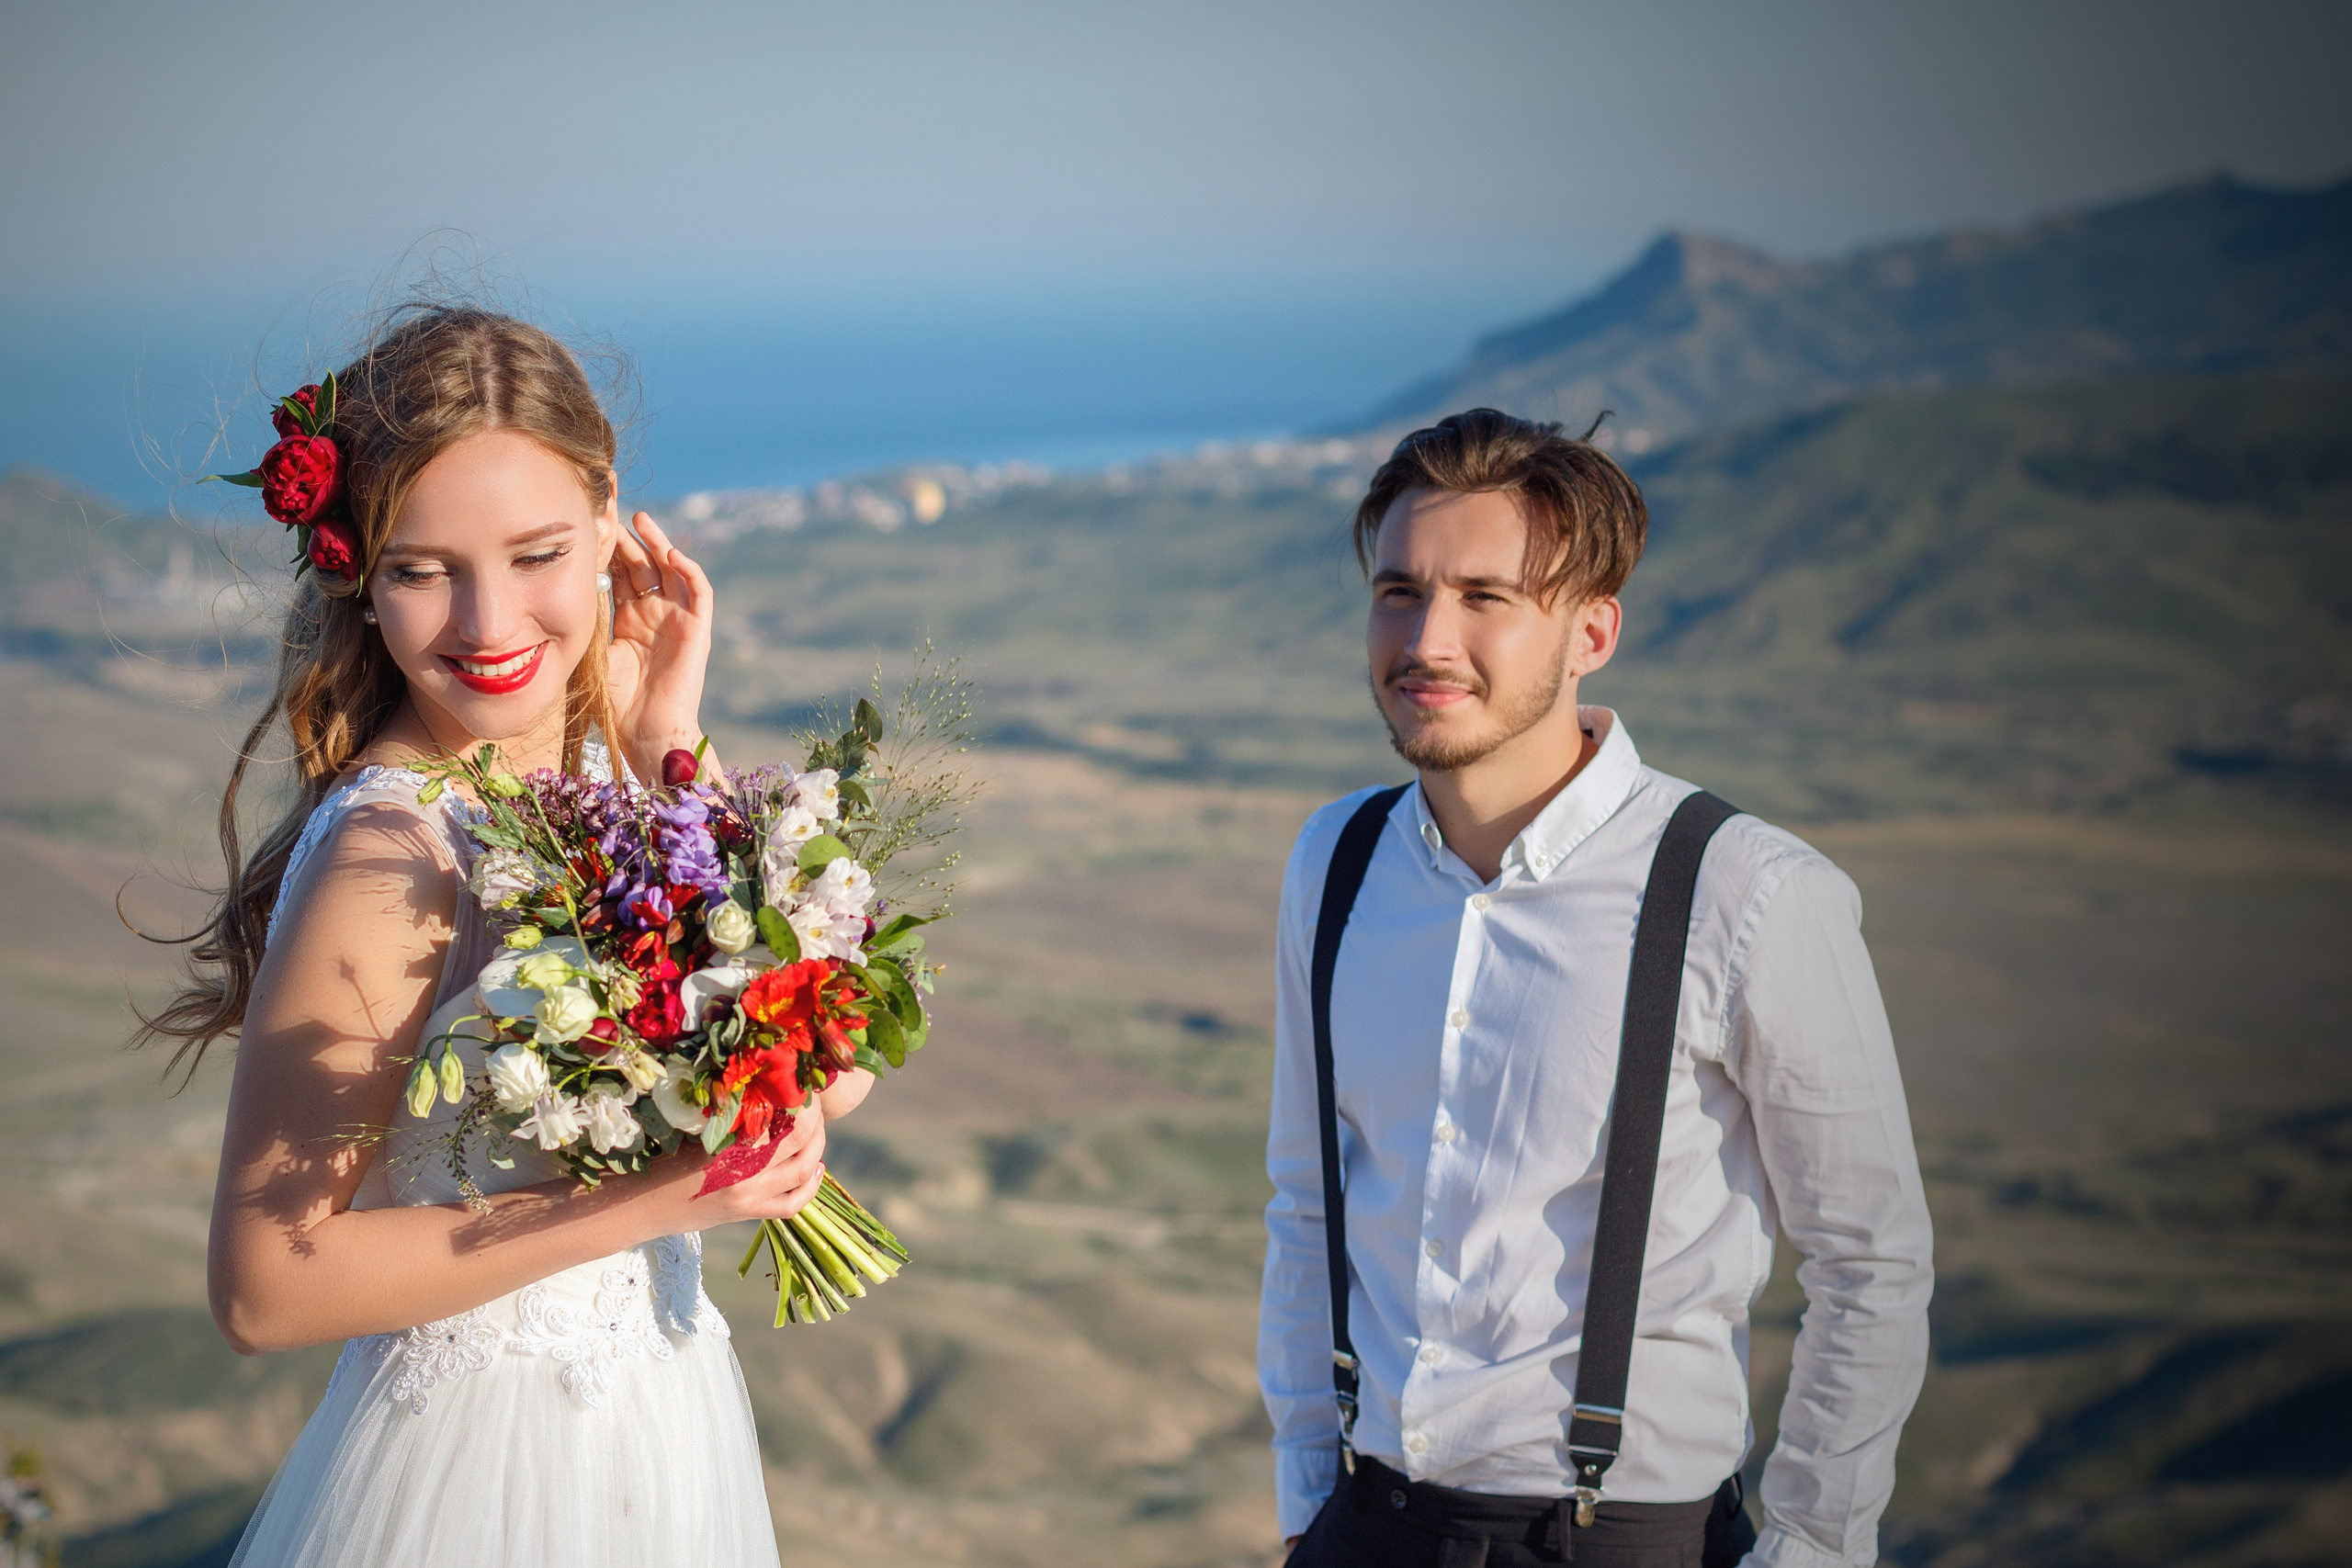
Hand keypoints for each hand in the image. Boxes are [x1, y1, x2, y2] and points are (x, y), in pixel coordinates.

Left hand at [606, 512, 715, 782]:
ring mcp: (677, 619)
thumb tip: (554, 589)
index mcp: (628, 621)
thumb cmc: (615, 704)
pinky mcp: (697, 629)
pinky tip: (669, 553)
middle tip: (609, 511)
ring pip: (671, 570)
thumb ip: (585, 620)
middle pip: (642, 565)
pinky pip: (699, 591)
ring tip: (639, 520)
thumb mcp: (592, 652)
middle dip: (627, 538)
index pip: (618, 574)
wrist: (646, 733)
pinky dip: (688, 570)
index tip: (588, 523)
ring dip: (658, 544)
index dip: (606, 549)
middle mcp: (654, 614)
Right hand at [649, 1103, 827, 1235]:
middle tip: (815, 1106)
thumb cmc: (666, 1157)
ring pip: (803, 1172)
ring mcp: (749, 1198)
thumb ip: (734, 1115)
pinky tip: (817, 1169)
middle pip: (800, 1143)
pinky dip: (811, 1188)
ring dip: (817, 1149)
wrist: (644, 1204)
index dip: (804, 1102)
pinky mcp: (749, 1215)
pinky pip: (792, 1205)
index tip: (805, 1087)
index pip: (785, 1119)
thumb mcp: (698, 1129)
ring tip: (817, 1132)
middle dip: (816, 1122)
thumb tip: (771, 1089)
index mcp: (730, 1144)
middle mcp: (745, 1173)